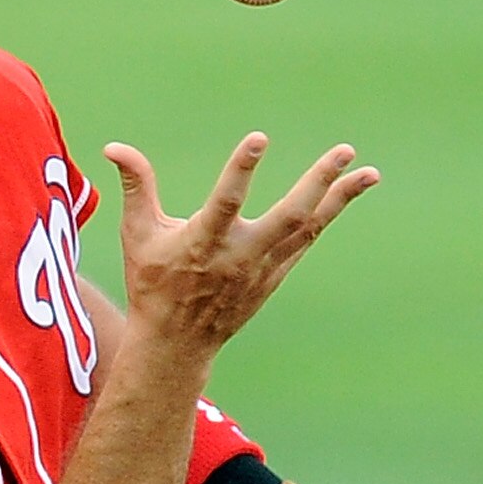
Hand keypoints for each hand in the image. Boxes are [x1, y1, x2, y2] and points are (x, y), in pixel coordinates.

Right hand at [104, 133, 378, 359]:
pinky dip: (326, 216)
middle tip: (345, 150)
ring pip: (307, 228)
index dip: (241, 170)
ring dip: (339, 199)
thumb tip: (114, 146)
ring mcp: (262, 269)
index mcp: (204, 243)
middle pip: (288, 217)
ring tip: (369, 172)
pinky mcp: (273, 277)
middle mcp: (239, 257)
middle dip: (318, 183)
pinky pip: (306, 241)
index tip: (260, 139)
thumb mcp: (138, 235)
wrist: (176, 344)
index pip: (226, 202)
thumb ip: (136, 187)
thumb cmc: (153, 284)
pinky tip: (345, 193)